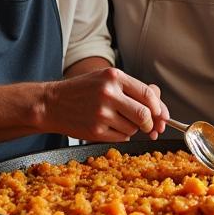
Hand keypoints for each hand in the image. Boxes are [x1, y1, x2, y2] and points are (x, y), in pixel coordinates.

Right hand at [47, 68, 167, 141]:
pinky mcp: (95, 131)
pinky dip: (121, 135)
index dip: (159, 108)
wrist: (52, 103)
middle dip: (150, 123)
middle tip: (149, 126)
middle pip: (144, 115)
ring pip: (133, 128)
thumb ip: (132, 89)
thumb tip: (159, 104)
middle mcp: (108, 93)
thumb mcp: (105, 79)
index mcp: (113, 77)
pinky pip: (122, 137)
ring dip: (132, 128)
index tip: (162, 115)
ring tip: (117, 120)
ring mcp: (101, 113)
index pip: (147, 94)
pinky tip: (109, 127)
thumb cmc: (83, 90)